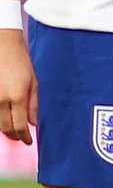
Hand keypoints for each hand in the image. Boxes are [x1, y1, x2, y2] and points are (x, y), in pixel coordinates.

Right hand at [0, 28, 34, 143]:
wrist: (2, 46)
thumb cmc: (20, 62)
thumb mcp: (33, 82)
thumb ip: (33, 104)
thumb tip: (34, 123)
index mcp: (17, 96)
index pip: (20, 125)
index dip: (24, 136)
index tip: (28, 141)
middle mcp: (0, 99)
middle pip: (5, 127)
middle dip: (14, 135)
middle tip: (20, 137)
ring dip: (4, 129)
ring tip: (12, 130)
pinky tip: (3, 118)